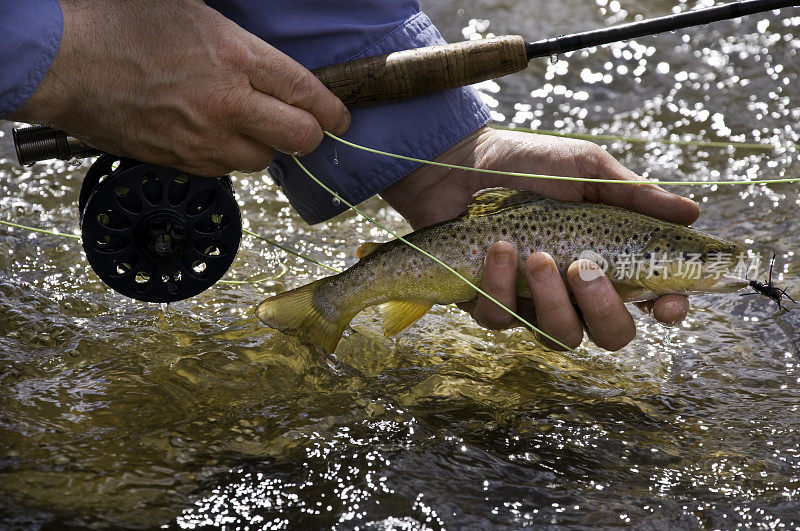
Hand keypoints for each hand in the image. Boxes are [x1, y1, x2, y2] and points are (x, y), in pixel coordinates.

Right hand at [10, 0, 349, 175]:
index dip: (332, 110)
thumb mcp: (192, 10)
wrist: (63, 61)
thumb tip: (268, 60)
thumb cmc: (120, 23)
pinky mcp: (181, 161)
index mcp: (236, 57)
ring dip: (265, 147)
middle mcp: (228, 104)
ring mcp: (204, 139)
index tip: (341, 117)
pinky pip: (224, 171)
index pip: (307, 94)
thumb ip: (240, 41)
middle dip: (310, 135)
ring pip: (262, 161)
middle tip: (307, 128)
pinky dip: (229, 158)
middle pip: (299, 138)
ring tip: (249, 127)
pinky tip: (215, 137)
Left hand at [380, 126, 699, 349]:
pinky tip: (496, 247)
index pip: (649, 302)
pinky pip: (500, 319)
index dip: (665, 311)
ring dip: (550, 299)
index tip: (665, 305)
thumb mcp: (586, 170)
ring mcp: (532, 303)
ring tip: (534, 254)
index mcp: (608, 260)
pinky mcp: (489, 303)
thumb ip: (634, 195)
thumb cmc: (530, 165)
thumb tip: (692, 213)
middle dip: (603, 310)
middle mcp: (574, 292)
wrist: (461, 163)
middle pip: (609, 335)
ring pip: (557, 336)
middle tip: (583, 268)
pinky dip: (498, 286)